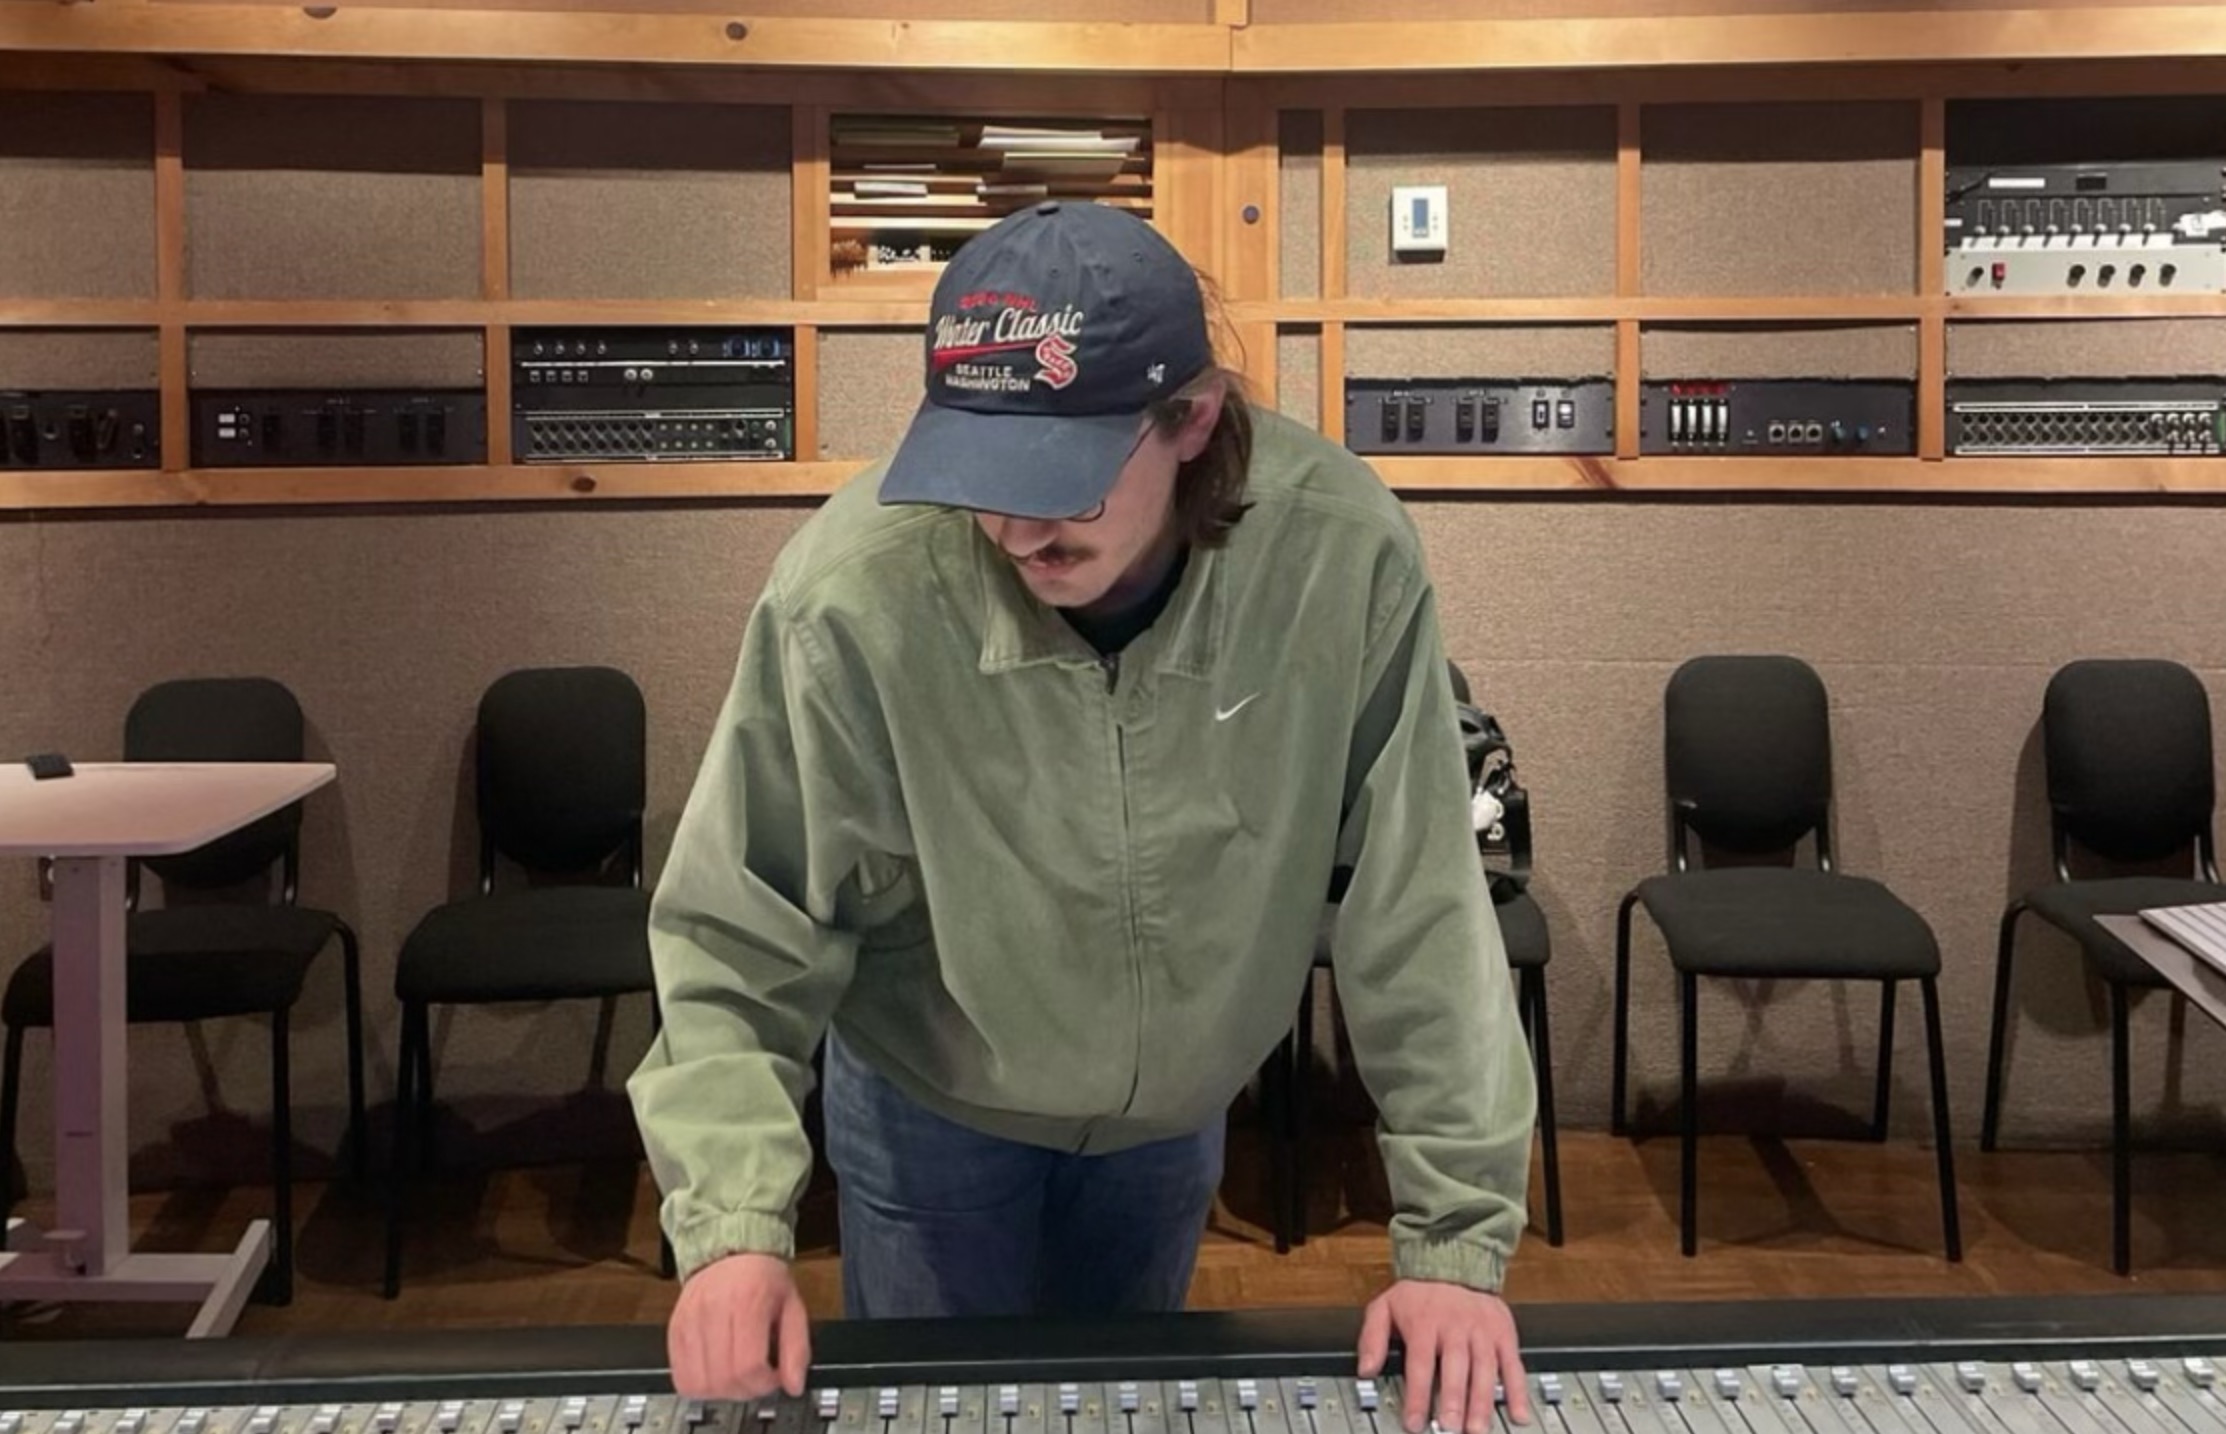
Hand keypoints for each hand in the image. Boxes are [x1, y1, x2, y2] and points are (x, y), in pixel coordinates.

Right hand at [667, 1252, 811, 1399]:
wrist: (730, 1253)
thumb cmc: (763, 1278)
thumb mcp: (793, 1306)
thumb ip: (797, 1348)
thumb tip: (795, 1385)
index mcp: (747, 1301)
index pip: (748, 1365)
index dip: (764, 1382)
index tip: (774, 1376)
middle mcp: (713, 1310)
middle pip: (724, 1379)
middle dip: (746, 1390)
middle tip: (757, 1378)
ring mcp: (689, 1321)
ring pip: (699, 1383)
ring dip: (722, 1391)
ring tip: (737, 1376)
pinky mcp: (674, 1330)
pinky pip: (680, 1377)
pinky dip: (699, 1385)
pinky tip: (717, 1372)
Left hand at [1358, 1280, 1529, 1431]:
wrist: (1455, 1262)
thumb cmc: (1419, 1293)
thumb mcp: (1385, 1307)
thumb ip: (1372, 1339)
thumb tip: (1365, 1370)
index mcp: (1425, 1322)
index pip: (1420, 1364)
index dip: (1417, 1396)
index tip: (1414, 1422)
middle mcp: (1456, 1327)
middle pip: (1455, 1368)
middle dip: (1453, 1400)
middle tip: (1450, 1427)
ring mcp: (1482, 1331)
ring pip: (1485, 1369)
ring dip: (1482, 1401)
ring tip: (1478, 1428)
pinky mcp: (1503, 1334)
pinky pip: (1513, 1364)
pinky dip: (1517, 1391)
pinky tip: (1518, 1413)